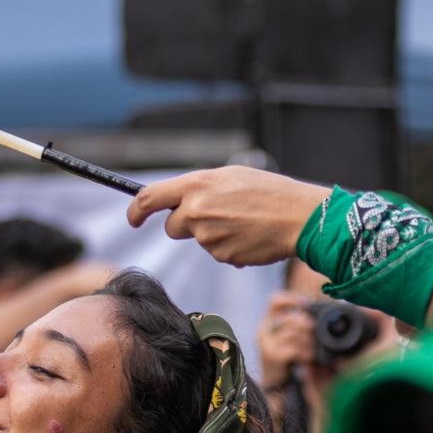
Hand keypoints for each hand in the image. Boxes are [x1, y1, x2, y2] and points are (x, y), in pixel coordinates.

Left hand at [127, 167, 328, 267]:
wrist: (299, 217)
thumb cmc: (269, 192)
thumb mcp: (230, 176)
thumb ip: (200, 188)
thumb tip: (181, 202)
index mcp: (197, 185)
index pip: (149, 198)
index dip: (135, 210)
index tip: (133, 218)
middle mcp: (196, 210)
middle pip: (171, 227)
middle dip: (185, 226)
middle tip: (213, 217)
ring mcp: (208, 236)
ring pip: (198, 240)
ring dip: (212, 234)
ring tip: (242, 222)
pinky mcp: (221, 255)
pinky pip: (216, 252)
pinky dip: (228, 246)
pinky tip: (249, 235)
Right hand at [255, 292, 315, 391]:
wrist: (274, 386)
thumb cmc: (285, 360)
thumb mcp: (289, 339)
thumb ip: (298, 324)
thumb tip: (316, 307)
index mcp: (266, 323)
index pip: (274, 300)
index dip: (291, 299)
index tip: (306, 305)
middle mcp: (262, 331)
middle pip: (290, 318)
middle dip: (307, 325)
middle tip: (315, 332)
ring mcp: (265, 344)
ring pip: (293, 333)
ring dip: (308, 341)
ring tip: (312, 348)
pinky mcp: (271, 357)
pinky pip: (293, 348)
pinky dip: (304, 353)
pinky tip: (308, 358)